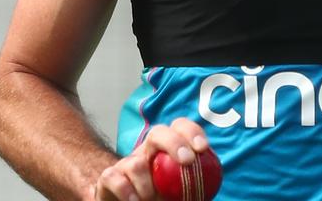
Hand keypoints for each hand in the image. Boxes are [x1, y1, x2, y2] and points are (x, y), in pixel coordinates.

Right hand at [94, 118, 211, 200]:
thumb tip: (211, 186)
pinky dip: (127, 191)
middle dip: (174, 142)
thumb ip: (193, 188)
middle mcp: (147, 151)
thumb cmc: (160, 198)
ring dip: (147, 186)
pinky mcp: (109, 177)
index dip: (192, 132)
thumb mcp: (180, 193)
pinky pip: (116, 179)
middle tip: (188, 161)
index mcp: (167, 150)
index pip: (180, 128)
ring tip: (151, 200)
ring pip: (136, 162)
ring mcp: (127, 163)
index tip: (202, 148)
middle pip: (158, 132)